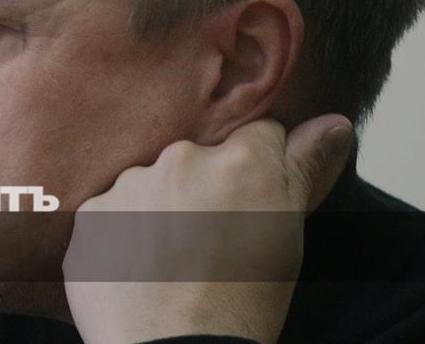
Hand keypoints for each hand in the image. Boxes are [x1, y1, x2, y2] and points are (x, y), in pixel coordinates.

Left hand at [62, 114, 352, 343]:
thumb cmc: (243, 302)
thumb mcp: (287, 234)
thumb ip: (305, 167)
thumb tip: (332, 122)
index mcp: (238, 160)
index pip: (256, 134)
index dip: (260, 169)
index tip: (253, 205)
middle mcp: (180, 160)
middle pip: (198, 157)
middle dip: (205, 188)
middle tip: (212, 242)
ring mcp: (128, 188)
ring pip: (151, 184)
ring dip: (160, 210)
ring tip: (172, 262)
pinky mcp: (91, 218)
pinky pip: (110, 215)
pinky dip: (122, 237)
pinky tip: (140, 271)